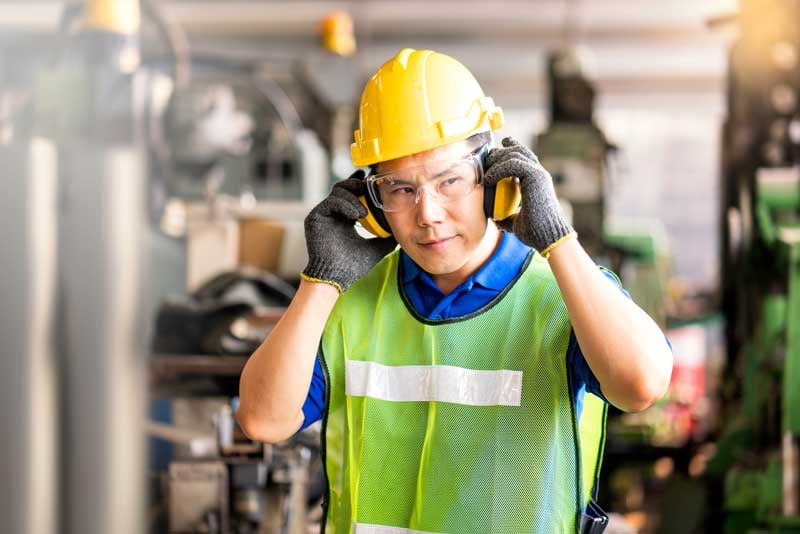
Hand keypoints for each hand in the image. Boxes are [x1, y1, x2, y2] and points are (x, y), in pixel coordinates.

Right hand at [302, 170, 396, 291]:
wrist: (337, 277)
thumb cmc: (354, 265)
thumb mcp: (376, 247)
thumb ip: (387, 237)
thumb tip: (402, 230)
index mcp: (345, 218)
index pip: (353, 194)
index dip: (361, 184)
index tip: (372, 179)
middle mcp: (333, 213)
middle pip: (344, 188)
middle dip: (357, 184)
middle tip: (369, 186)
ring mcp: (323, 214)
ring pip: (337, 191)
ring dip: (353, 197)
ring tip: (364, 212)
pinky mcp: (315, 216)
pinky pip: (330, 202)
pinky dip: (345, 205)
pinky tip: (356, 215)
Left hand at [484, 137, 572, 252]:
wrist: (548, 237)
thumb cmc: (535, 232)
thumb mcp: (516, 222)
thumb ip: (507, 216)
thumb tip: (495, 218)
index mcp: (536, 181)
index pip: (524, 157)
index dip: (511, 148)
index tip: (498, 147)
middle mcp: (539, 174)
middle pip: (518, 151)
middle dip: (500, 152)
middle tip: (486, 160)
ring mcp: (539, 174)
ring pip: (516, 153)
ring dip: (497, 159)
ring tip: (486, 172)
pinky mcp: (536, 177)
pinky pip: (514, 163)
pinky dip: (499, 169)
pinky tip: (490, 179)